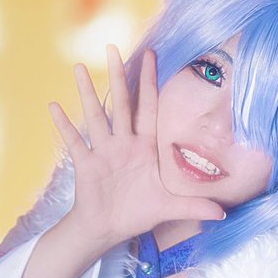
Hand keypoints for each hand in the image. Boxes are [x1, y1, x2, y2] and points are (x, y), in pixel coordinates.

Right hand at [47, 45, 225, 247]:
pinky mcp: (86, 164)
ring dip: (88, 93)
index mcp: (145, 148)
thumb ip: (195, 206)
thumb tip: (224, 214)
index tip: (151, 55)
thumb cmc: (138, 213)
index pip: (149, 109)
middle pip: (121, 104)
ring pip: (96, 116)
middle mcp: (124, 143)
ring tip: (80, 68)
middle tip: (113, 47)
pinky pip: (74, 142)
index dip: (150, 83)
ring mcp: (103, 152)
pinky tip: (54, 106)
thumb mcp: (170, 208)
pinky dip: (64, 126)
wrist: (109, 229)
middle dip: (118, 77)